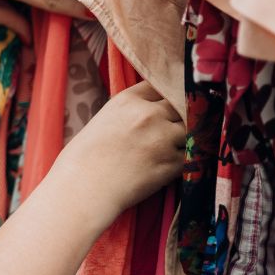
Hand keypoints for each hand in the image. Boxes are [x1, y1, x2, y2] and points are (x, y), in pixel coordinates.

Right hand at [53, 81, 185, 221]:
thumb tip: (150, 115)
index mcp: (128, 100)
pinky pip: (191, 154)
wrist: (83, 188)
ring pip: (191, 129)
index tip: (166, 103)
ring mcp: (163, 138)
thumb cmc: (82, 159)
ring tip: (170, 149)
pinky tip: (168, 165)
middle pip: (181, 104)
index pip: (161, 85)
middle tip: (172, 128)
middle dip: (179, 115)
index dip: (165, 95)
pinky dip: (185, 159)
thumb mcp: (103, 121)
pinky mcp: (173, 163)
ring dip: (185, 138)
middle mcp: (149, 114)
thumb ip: (129, 113)